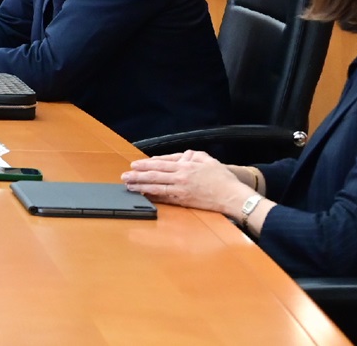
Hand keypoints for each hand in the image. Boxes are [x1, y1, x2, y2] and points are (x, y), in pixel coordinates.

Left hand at [122, 150, 255, 214]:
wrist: (232, 196)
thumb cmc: (222, 178)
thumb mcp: (208, 160)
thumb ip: (193, 156)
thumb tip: (183, 156)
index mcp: (185, 166)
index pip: (160, 163)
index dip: (145, 164)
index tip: (134, 165)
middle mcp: (180, 177)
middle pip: (154, 175)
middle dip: (137, 175)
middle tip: (124, 176)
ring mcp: (180, 190)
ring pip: (155, 187)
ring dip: (140, 186)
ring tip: (128, 186)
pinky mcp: (183, 201)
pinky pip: (164, 198)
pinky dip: (152, 197)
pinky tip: (144, 195)